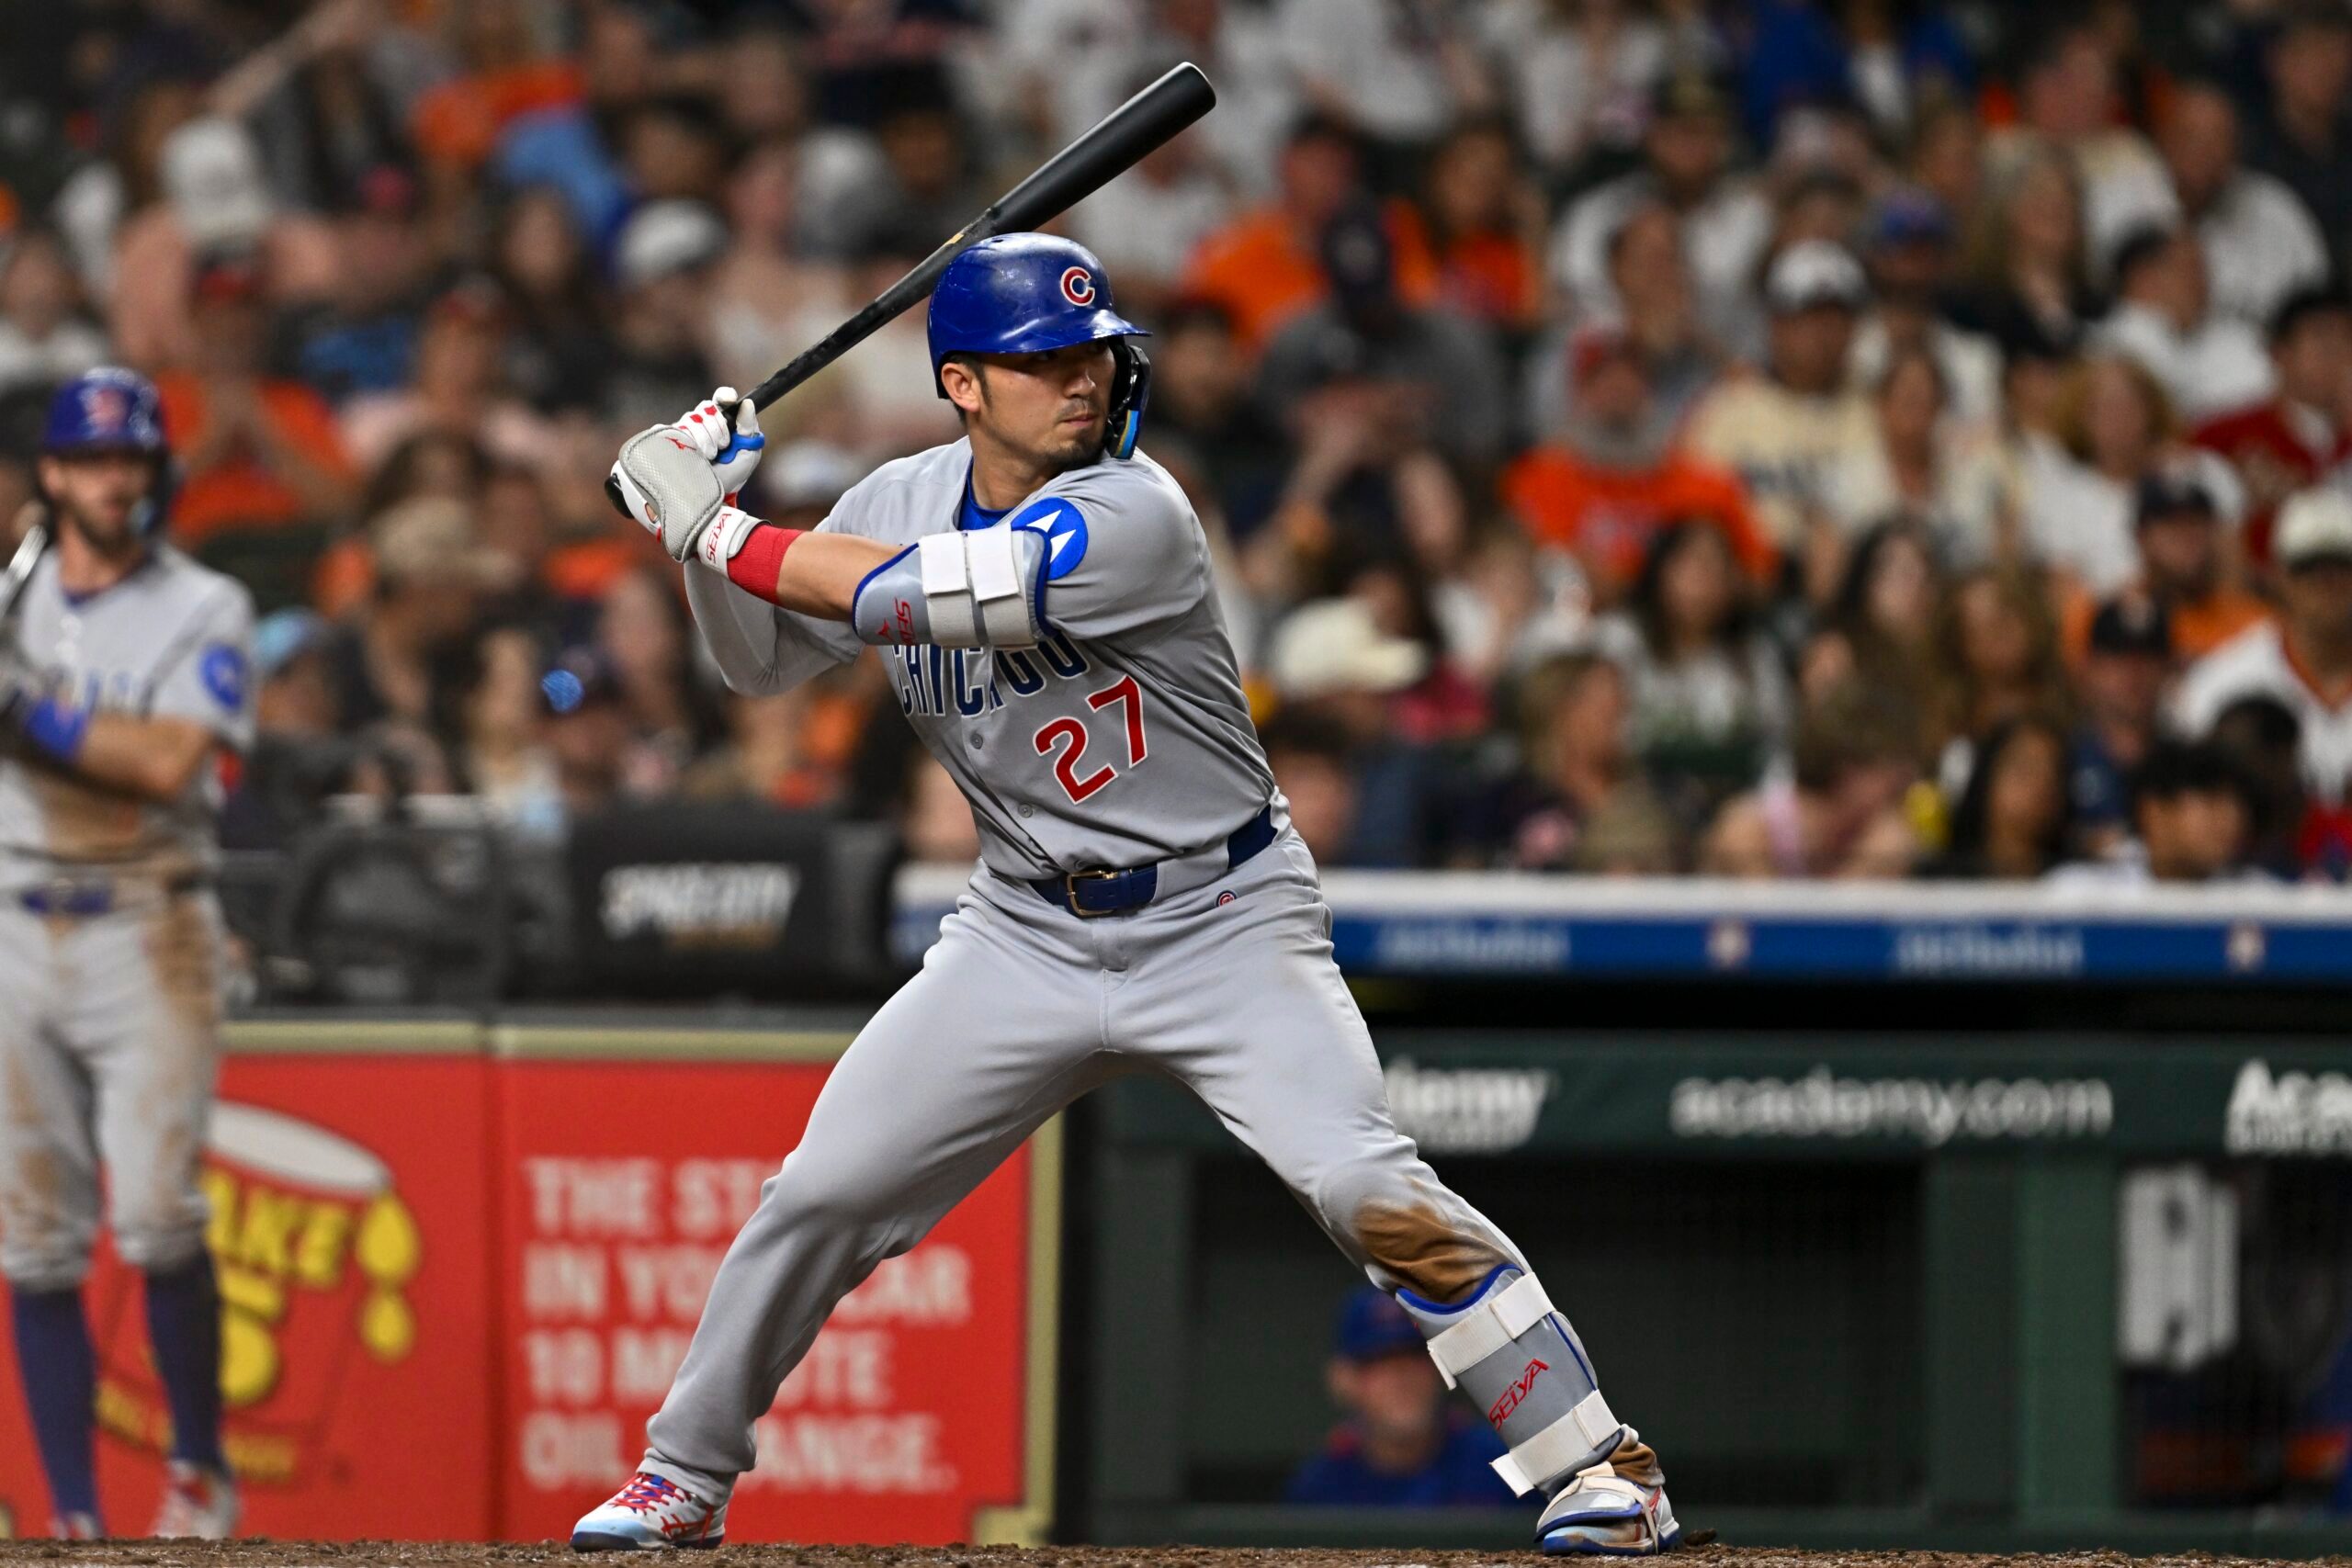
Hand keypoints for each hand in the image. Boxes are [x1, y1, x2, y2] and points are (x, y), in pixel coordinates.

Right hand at [672, 387, 764, 502]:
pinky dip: (690, 442)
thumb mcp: (749, 452)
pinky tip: (695, 455)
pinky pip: (677, 428)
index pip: (721, 399)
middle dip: (718, 428)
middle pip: (707, 409)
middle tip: (723, 447)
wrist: (712, 493)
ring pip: (692, 419)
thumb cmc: (732, 474)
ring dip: (705, 439)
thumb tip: (747, 404)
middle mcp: (702, 421)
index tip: (729, 399)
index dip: (724, 396)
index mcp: (722, 420)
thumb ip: (749, 427)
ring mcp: (685, 429)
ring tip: (709, 456)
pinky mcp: (670, 437)